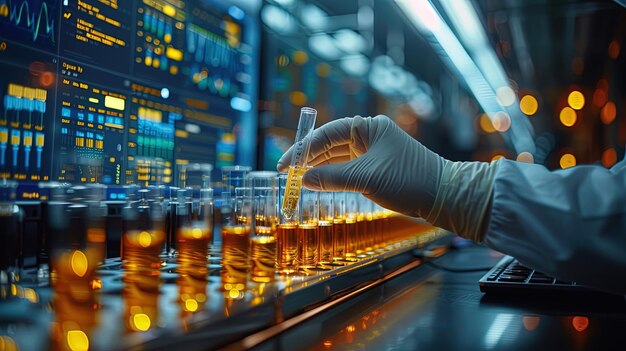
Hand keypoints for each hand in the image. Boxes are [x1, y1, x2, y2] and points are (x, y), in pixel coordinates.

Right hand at [277, 115, 444, 217]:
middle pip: (330, 144)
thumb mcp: (366, 178)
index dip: (303, 148)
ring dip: (319, 168)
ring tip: (297, 180)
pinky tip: (318, 182)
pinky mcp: (376, 168)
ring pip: (338, 158)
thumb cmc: (408, 180)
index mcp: (369, 128)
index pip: (328, 133)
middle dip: (308, 158)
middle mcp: (369, 136)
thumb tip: (304, 179)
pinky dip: (332, 176)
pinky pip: (348, 169)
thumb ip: (332, 177)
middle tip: (286, 173)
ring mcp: (373, 152)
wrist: (443, 195)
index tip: (285, 164)